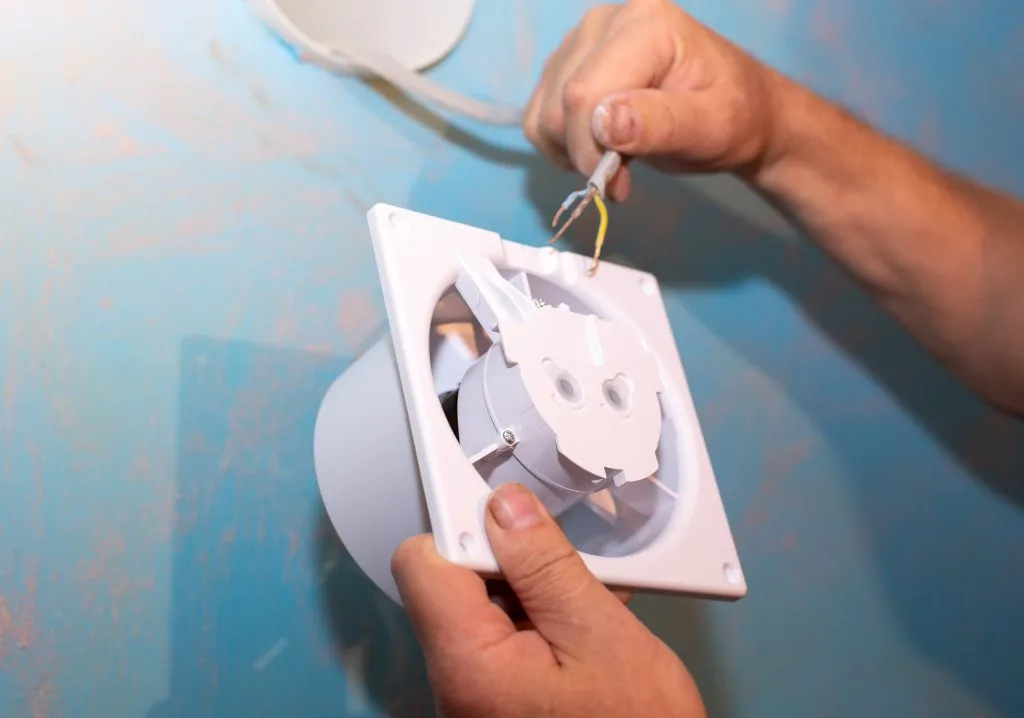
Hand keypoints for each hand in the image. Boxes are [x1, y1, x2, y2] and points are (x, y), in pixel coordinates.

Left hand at [391, 483, 705, 716]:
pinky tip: (575, 630)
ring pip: (477, 610)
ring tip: (580, 606)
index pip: (424, 561)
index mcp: (470, 664)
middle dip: (506, 560)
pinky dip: (532, 621)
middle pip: (450, 583)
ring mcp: (472, 697)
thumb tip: (508, 508)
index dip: (465, 523)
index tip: (505, 507)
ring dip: (526, 592)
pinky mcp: (492, 702)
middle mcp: (456, 684)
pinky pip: (497, 640)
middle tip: (563, 566)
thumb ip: (549, 567)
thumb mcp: (604, 638)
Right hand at [524, 0, 784, 200]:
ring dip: (574, 151)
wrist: (738, 109)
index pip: (584, 92)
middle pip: (560, 104)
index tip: (617, 185)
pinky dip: (562, 144)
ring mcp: (581, 40)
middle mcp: (604, 21)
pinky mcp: (567, 64)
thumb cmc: (732, 118)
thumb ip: (660, 124)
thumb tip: (602, 123)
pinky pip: (539, 115)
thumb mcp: (711, 128)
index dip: (590, 149)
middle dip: (585, 153)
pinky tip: (600, 146)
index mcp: (644, 24)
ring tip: (619, 157)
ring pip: (544, 113)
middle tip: (625, 175)